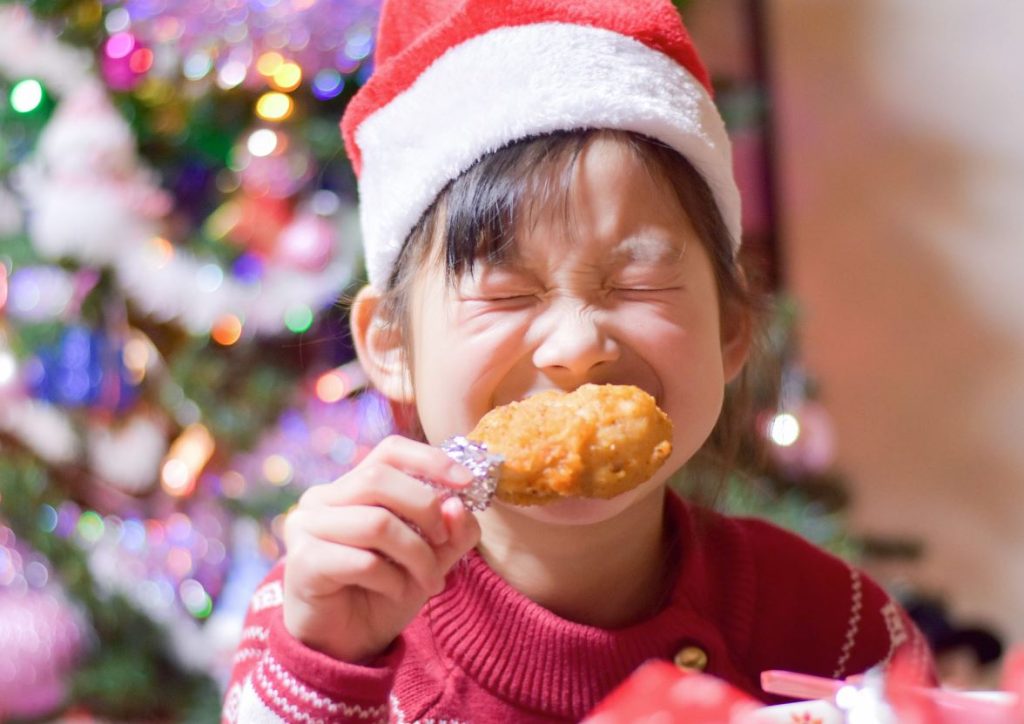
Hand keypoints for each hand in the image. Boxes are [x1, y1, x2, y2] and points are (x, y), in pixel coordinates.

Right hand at [282, 435, 480, 662]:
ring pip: (376, 521)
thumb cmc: (385, 592)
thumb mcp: (431, 558)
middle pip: (380, 478)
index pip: (390, 451)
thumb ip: (452, 531)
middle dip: (426, 509)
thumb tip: (457, 505)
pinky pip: (362, 561)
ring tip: (430, 580)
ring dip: (417, 554)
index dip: (431, 459)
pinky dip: (391, 578)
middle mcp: (323, 498)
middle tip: (443, 542)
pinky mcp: (302, 561)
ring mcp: (306, 526)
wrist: (346, 645)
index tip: (467, 482)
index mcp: (352, 486)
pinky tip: (395, 592)